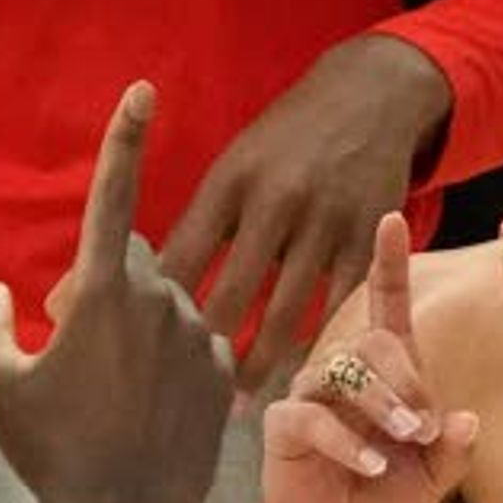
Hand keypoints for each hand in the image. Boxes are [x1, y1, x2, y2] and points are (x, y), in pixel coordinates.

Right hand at [0, 82, 229, 502]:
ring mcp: (196, 336)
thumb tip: (1, 296)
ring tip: (114, 397)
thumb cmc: (49, 452)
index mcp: (102, 293)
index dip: (124, 139)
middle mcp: (158, 300)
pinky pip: (192, 345)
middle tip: (75, 355)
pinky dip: (169, 364)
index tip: (142, 90)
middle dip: (103, 292)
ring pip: (163, 307)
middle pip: (128, 265)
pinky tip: (149, 412)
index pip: (113, 195)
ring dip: (139, 331)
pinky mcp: (220, 372)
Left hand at [164, 33, 450, 394]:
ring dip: (258, 363)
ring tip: (234, 405)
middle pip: (231, 292)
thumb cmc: (284, 144)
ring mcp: (328, 221)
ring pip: (286, 312)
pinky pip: (339, 307)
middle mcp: (278, 200)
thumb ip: (194, 227)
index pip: (183, 256)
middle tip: (177, 401)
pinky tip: (297, 380)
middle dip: (202, 349)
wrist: (370, 97)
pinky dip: (317, 345)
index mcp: (230, 180)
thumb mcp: (231, 168)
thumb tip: (137, 282)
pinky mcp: (369, 239)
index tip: (132, 354)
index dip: (156, 308)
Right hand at [263, 214, 477, 502]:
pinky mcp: (284, 425)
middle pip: (372, 342)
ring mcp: (311, 394)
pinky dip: (346, 441)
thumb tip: (466, 421)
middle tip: (422, 426)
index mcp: (386, 370)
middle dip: (406, 380)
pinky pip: (311, 415)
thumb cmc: (384, 493)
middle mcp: (345, 371)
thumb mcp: (434, 476)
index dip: (388, 262)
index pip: (385, 304)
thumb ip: (454, 450)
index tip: (390, 218)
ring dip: (381, 404)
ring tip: (403, 440)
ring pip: (343, 372)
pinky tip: (369, 465)